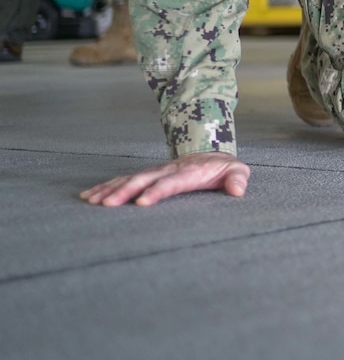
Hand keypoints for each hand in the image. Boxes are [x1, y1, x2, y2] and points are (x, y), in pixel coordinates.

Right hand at [80, 152, 250, 206]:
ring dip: (110, 189)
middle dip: (124, 191)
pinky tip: (89, 196)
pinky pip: (124, 180)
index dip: (156, 191)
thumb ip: (238, 179)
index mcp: (188, 173)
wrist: (211, 154)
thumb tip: (238, 190)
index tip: (142, 202)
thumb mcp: (236, 171)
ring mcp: (155, 172)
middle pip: (142, 180)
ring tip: (92, 201)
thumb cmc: (224, 168)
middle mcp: (167, 170)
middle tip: (106, 205)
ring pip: (129, 179)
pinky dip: (106, 187)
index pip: (170, 182)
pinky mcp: (147, 176)